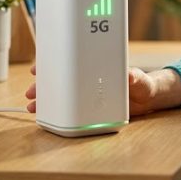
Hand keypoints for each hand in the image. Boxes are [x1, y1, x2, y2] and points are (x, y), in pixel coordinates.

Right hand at [25, 65, 180, 115]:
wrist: (148, 99)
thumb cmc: (142, 83)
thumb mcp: (139, 79)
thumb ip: (135, 77)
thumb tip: (130, 74)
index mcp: (97, 68)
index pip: (71, 62)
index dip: (52, 64)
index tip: (38, 68)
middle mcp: (89, 80)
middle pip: (61, 80)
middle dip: (44, 85)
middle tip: (32, 91)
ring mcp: (88, 94)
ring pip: (62, 96)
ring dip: (47, 100)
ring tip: (33, 106)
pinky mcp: (91, 109)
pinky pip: (71, 111)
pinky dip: (58, 113)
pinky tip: (46, 117)